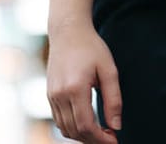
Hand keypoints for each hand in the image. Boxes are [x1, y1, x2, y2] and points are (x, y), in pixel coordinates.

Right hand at [47, 25, 122, 143]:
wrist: (67, 31)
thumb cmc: (91, 48)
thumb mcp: (109, 70)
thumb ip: (113, 100)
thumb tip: (116, 126)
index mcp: (75, 88)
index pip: (86, 125)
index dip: (101, 138)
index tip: (114, 140)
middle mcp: (59, 94)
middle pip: (75, 131)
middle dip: (93, 140)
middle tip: (110, 138)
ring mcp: (51, 95)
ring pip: (65, 128)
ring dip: (82, 136)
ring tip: (101, 132)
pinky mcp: (49, 95)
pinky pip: (59, 120)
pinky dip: (73, 128)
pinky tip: (88, 124)